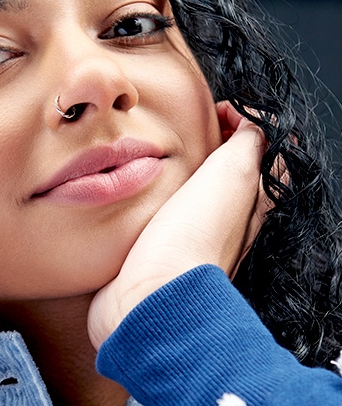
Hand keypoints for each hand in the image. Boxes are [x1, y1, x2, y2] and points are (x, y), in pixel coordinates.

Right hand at [87, 101, 271, 349]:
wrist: (149, 294)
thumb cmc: (191, 238)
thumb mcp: (232, 174)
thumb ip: (248, 143)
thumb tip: (257, 122)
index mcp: (250, 203)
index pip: (266, 157)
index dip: (246, 125)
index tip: (217, 111)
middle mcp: (227, 223)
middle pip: (232, 175)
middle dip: (216, 145)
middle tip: (193, 127)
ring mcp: (191, 238)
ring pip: (198, 194)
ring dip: (184, 169)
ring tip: (164, 150)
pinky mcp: (158, 250)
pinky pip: (165, 213)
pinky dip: (158, 192)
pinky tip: (140, 186)